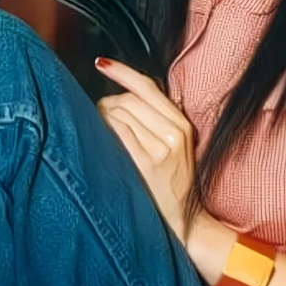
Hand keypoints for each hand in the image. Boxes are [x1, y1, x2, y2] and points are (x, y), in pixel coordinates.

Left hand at [95, 58, 193, 244]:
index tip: (102, 63)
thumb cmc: (175, 183)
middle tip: (102, 118)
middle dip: (107, 104)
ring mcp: (159, 148)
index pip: (147, 86)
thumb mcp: (178, 144)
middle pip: (127, 99)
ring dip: (102, 119)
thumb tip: (131, 89)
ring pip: (118, 115)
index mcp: (181, 124)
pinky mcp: (145, 163)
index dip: (121, 72)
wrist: (185, 222)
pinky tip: (100, 141)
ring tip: (103, 134)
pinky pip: (116, 133)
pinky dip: (103, 132)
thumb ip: (161, 117)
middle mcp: (173, 133)